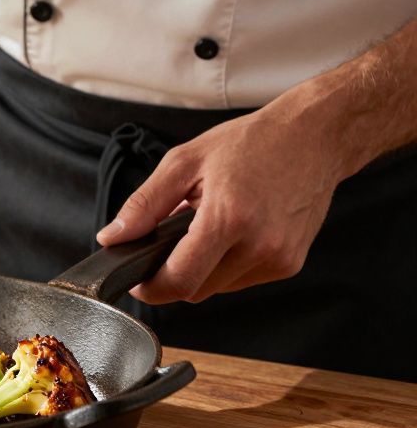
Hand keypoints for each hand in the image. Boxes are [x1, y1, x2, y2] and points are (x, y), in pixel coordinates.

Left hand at [96, 107, 346, 303]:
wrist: (315, 137)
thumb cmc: (250, 143)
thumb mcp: (184, 162)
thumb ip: (144, 205)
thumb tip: (112, 237)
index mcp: (228, 219)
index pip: (179, 281)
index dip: (150, 288)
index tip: (137, 280)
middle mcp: (259, 246)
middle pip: (195, 290)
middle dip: (174, 273)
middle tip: (171, 239)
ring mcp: (279, 259)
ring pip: (218, 288)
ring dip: (201, 269)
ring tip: (207, 227)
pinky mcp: (291, 264)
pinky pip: (242, 279)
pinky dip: (226, 265)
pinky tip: (232, 233)